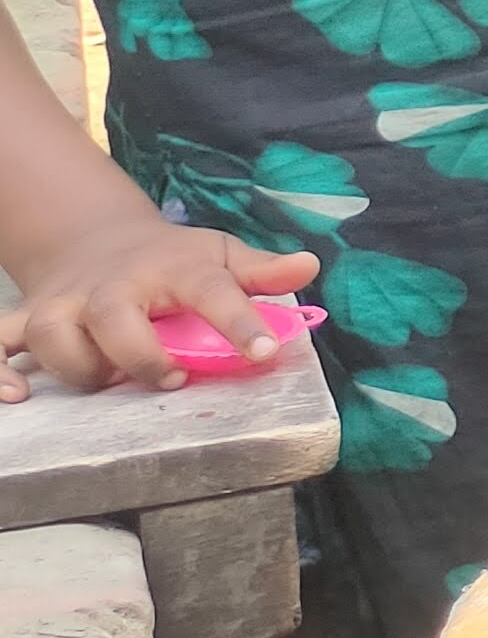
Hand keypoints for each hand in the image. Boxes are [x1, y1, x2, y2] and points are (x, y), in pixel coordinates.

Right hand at [0, 219, 317, 397]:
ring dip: (80, 368)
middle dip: (139, 354)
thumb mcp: (220, 256)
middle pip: (112, 317)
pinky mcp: (29, 321)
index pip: (212, 289)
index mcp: (172, 268)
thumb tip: (309, 265)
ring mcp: (64, 304)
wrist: (101, 241)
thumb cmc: (173, 261)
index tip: (263, 351)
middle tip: (171, 378)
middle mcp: (111, 285)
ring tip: (112, 381)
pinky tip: (16, 397)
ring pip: (53, 336)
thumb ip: (261, 270)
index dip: (238, 320)